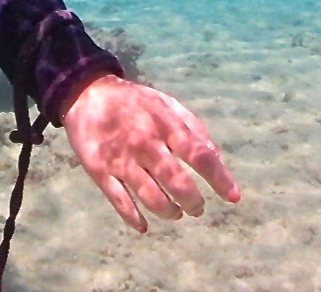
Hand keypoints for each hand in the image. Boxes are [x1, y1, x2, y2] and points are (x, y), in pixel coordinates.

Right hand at [58, 74, 240, 232]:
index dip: (220, 178)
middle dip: (193, 202)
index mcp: (166, 126)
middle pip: (176, 182)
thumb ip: (194, 127)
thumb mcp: (167, 103)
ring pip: (151, 197)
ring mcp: (122, 160)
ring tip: (176, 214)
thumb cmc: (135, 102)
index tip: (233, 197)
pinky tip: (144, 226)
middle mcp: (146, 144)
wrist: (88, 93)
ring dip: (169, 212)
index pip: (200, 156)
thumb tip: (216, 156)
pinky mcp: (100, 171)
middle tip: (197, 208)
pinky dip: (133, 218)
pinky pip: (120, 202)